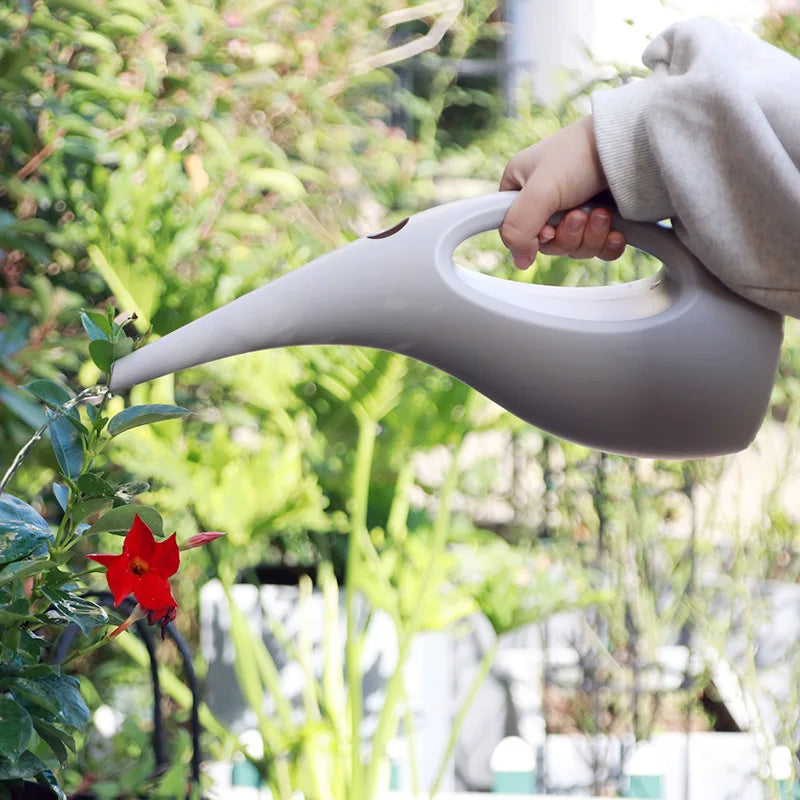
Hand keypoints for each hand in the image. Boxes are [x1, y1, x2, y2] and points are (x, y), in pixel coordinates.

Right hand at [499, 116, 625, 267]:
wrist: (629, 144)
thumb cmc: (579, 154)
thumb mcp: (539, 190)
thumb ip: (517, 227)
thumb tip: (519, 260)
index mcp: (521, 189)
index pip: (517, 232)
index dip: (534, 239)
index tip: (549, 230)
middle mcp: (546, 202)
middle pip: (549, 245)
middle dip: (568, 236)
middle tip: (579, 215)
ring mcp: (576, 211)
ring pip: (575, 248)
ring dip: (590, 237)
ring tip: (601, 213)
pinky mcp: (603, 219)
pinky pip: (600, 250)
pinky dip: (608, 244)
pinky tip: (615, 230)